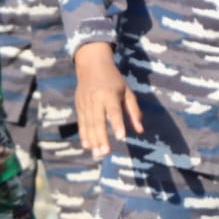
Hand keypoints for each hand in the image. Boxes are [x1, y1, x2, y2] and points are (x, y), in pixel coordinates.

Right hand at [73, 42, 142, 159]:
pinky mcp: (79, 106)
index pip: (114, 111)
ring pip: (89, 125)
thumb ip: (133, 111)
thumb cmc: (114, 80)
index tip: (120, 137)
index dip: (117, 124)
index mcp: (110, 94)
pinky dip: (84, 135)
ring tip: (97, 154)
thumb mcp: (127, 92)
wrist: (91, 65)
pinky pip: (81, 123)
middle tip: (105, 153)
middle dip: (101, 138)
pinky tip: (88, 146)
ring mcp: (85, 103)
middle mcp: (96, 99)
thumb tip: (140, 130)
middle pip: (98, 121)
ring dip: (93, 141)